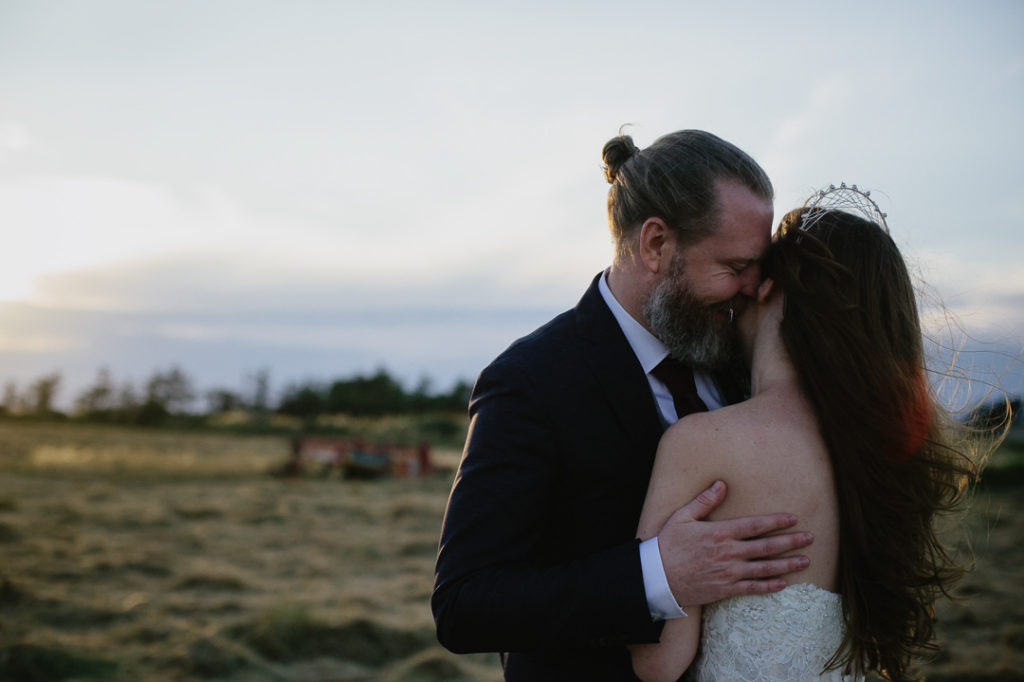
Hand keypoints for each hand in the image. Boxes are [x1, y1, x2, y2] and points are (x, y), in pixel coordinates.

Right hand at [657, 480, 812, 605]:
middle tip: (810, 538)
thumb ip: (704, 500)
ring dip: (787, 564)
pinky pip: (753, 588)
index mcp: (720, 533)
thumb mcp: (682, 517)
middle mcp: (729, 553)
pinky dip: (770, 586)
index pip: (755, 525)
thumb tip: (722, 483)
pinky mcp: (726, 589)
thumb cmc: (668, 545)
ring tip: (805, 560)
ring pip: (765, 568)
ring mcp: (729, 573)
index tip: (793, 518)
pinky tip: (783, 583)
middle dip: (791, 541)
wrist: (657, 578)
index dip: (776, 521)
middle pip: (767, 546)